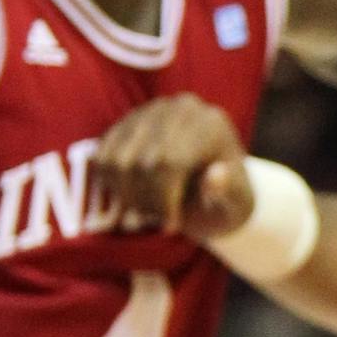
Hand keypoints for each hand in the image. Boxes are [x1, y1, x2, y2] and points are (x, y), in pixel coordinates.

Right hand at [92, 95, 252, 236]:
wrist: (208, 188)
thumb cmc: (223, 200)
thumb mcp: (234, 204)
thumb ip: (227, 192)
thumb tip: (217, 174)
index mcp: (211, 123)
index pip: (169, 162)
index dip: (163, 201)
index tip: (172, 227)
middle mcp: (179, 109)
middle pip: (140, 163)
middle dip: (147, 202)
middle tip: (160, 221)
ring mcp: (148, 113)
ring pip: (117, 162)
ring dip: (129, 197)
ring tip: (151, 209)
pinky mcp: (124, 125)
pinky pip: (101, 160)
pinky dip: (112, 187)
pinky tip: (136, 196)